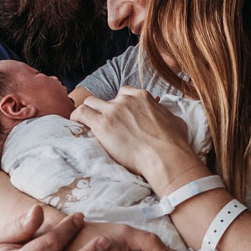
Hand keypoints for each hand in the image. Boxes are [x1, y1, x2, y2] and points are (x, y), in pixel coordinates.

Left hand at [72, 87, 203, 190]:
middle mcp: (126, 100)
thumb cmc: (174, 143)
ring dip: (89, 112)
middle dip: (105, 110)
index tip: (119, 115)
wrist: (165, 157)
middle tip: (106, 125)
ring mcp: (113, 111)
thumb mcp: (175, 121)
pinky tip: (75, 124)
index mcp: (142, 97)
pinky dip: (76, 117)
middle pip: (107, 99)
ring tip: (87, 124)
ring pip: (90, 102)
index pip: (124, 93)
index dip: (120, 104)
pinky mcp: (102, 124)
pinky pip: (81, 113)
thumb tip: (169, 118)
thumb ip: (166, 115)